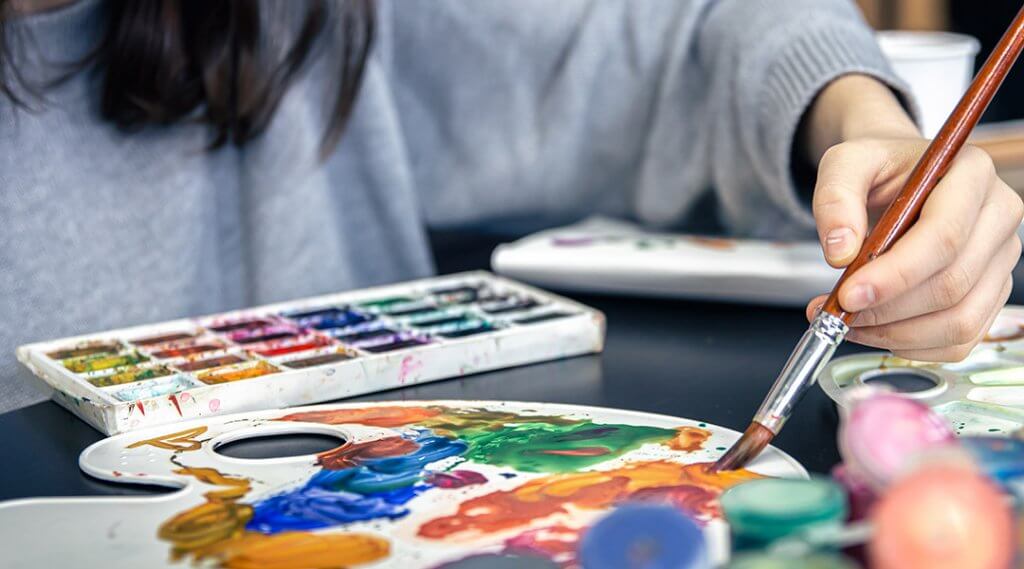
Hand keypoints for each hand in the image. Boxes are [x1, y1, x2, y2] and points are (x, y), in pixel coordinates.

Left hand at [802, 76, 1022, 361]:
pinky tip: (874, 331)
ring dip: (895, 334)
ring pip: (959, 320)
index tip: (848, 294)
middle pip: (951, 284)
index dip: (895, 274)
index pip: (944, 237)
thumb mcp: (845, 163)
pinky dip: (911, 346)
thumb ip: (836, 198)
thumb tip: (839, 253)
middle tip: (835, 312)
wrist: (898, 178)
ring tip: (847, 322)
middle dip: (887, 310)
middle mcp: (999, 216)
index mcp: (971, 174)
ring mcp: (1000, 259)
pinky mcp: (990, 292)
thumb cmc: (878, 168)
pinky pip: (960, 339)